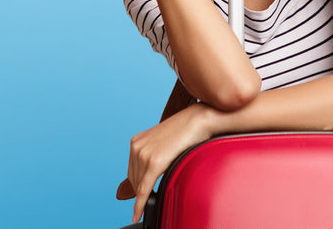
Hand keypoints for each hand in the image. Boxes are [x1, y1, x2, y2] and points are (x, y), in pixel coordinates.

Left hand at [127, 102, 213, 222]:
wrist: (200, 119)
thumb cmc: (188, 130)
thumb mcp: (164, 145)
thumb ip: (151, 160)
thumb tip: (135, 184)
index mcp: (137, 141)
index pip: (132, 171)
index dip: (137, 186)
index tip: (137, 200)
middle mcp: (137, 146)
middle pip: (133, 180)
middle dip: (142, 190)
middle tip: (156, 196)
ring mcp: (143, 153)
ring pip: (138, 186)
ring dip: (145, 195)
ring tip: (160, 195)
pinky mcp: (154, 162)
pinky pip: (144, 189)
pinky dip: (140, 204)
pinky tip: (139, 213)